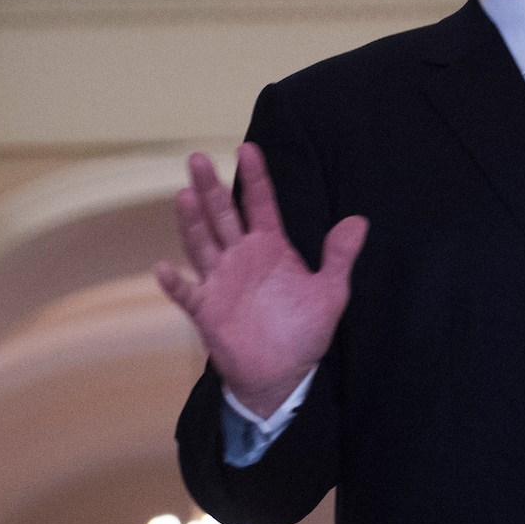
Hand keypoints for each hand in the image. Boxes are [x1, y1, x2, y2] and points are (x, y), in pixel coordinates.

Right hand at [153, 143, 368, 417]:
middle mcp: (240, 257)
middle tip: (198, 158)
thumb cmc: (304, 331)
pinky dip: (175, 282)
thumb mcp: (330, 293)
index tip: (247, 149)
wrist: (283, 374)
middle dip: (211, 187)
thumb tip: (359, 221)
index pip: (260, 203)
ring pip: (202, 243)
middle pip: (222, 215)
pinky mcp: (207, 309)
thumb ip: (339, 257)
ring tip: (184, 195)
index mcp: (270, 247)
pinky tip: (165, 268)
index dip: (254, 177)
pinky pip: (188, 293)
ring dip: (192, 222)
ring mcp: (220, 280)